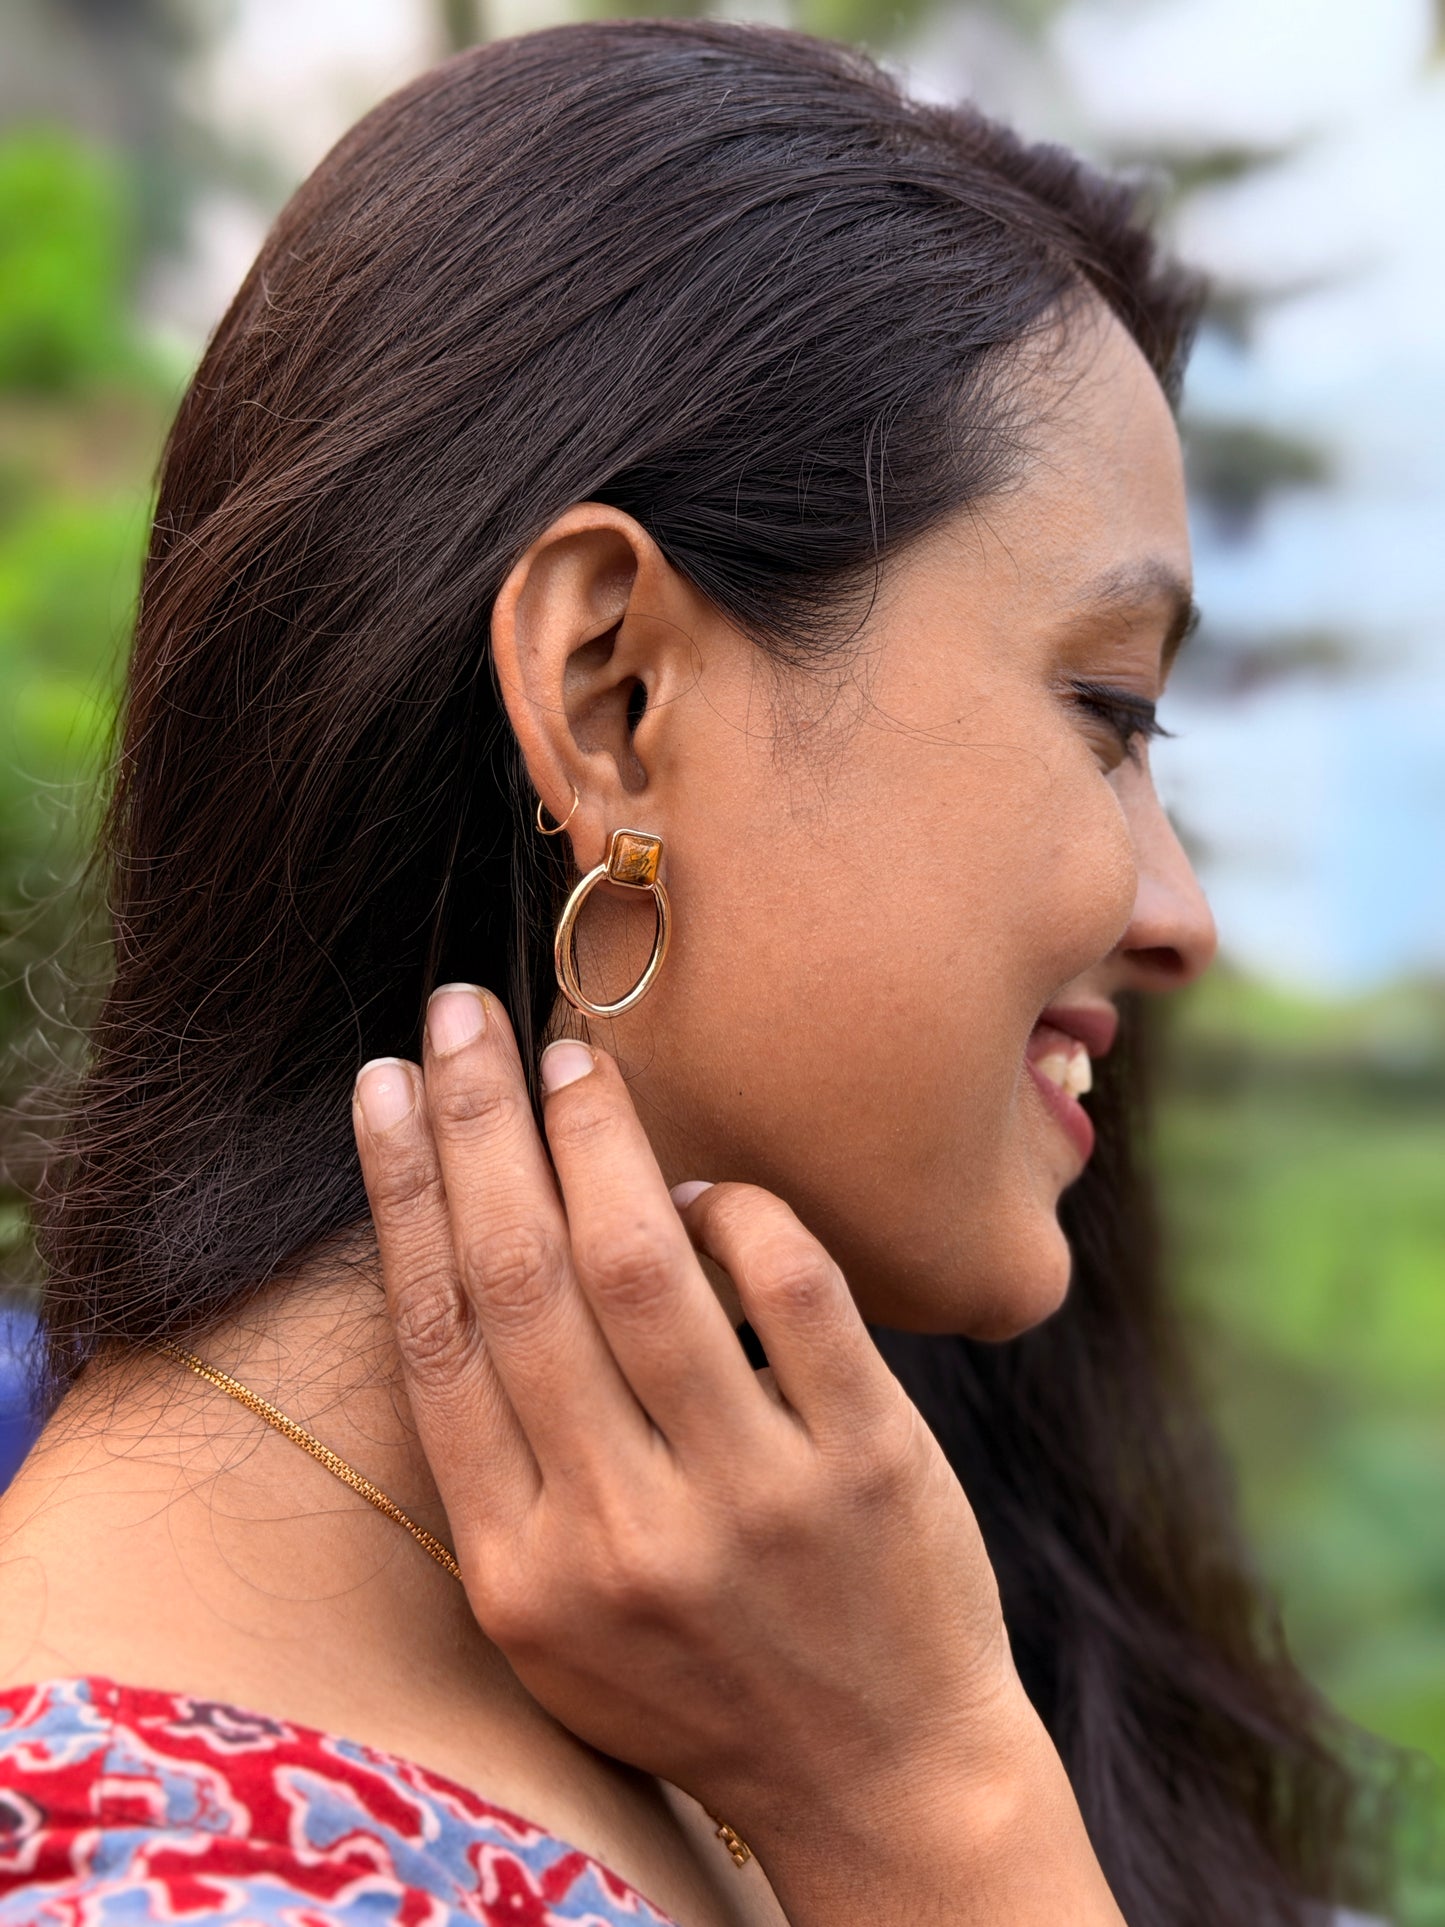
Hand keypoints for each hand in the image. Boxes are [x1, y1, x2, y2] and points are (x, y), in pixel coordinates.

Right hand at [351, 985, 1027, 1859]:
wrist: (880, 1778)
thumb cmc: (701, 1672)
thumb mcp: (557, 1612)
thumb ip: (507, 1464)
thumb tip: (472, 1259)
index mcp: (518, 1568)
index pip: (439, 1341)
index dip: (403, 1196)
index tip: (381, 1087)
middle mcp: (617, 1533)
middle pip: (524, 1280)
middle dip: (479, 1123)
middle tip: (461, 1014)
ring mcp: (748, 1500)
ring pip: (647, 1267)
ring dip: (599, 1140)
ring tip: (573, 1061)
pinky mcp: (866, 1466)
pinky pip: (792, 1290)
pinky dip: (745, 1213)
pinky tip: (714, 1184)